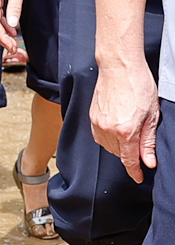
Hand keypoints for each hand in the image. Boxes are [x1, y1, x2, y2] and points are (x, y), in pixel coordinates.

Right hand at [92, 57, 160, 181]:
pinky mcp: (92, 117)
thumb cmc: (139, 85)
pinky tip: (117, 130)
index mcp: (126, 131)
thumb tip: (148, 161)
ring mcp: (97, 123)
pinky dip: (109, 138)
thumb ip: (148, 141)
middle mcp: (108, 130)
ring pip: (108, 146)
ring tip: (130, 135)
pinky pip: (99, 136)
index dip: (135, 171)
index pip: (129, 160)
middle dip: (130, 156)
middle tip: (142, 148)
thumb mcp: (152, 115)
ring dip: (119, 147)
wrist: (119, 67)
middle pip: (119, 154)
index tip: (139, 177)